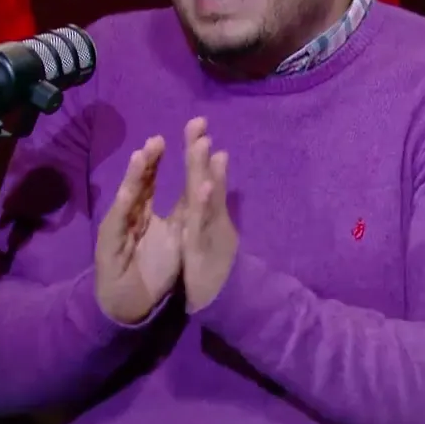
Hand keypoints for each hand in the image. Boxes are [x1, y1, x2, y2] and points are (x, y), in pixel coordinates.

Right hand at [95, 136, 182, 324]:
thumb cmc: (151, 269)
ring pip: (126, 198)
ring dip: (135, 176)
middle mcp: (129, 214)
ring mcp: (118, 228)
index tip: (173, 137)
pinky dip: (123, 207)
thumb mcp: (174, 235)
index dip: (162, 157)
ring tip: (143, 154)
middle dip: (148, 158)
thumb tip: (202, 182)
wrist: (131, 306)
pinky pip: (117, 225)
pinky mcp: (109, 247)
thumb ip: (183, 210)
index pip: (152, 178)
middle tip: (159, 136)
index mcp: (144, 211)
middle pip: (139, 181)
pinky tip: (129, 192)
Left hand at [180, 126, 236, 313]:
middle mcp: (213, 217)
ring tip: (204, 146)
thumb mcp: (214, 230)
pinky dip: (205, 206)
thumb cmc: (217, 264)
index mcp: (209, 213)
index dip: (198, 151)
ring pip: (206, 199)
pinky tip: (203, 186)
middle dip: (200, 152)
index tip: (196, 123)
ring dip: (205, 171)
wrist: (228, 301)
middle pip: (206, 180)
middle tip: (198, 123)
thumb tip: (220, 165)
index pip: (202, 176)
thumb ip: (216, 200)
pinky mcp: (206, 250)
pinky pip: (203, 227)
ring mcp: (212, 232)